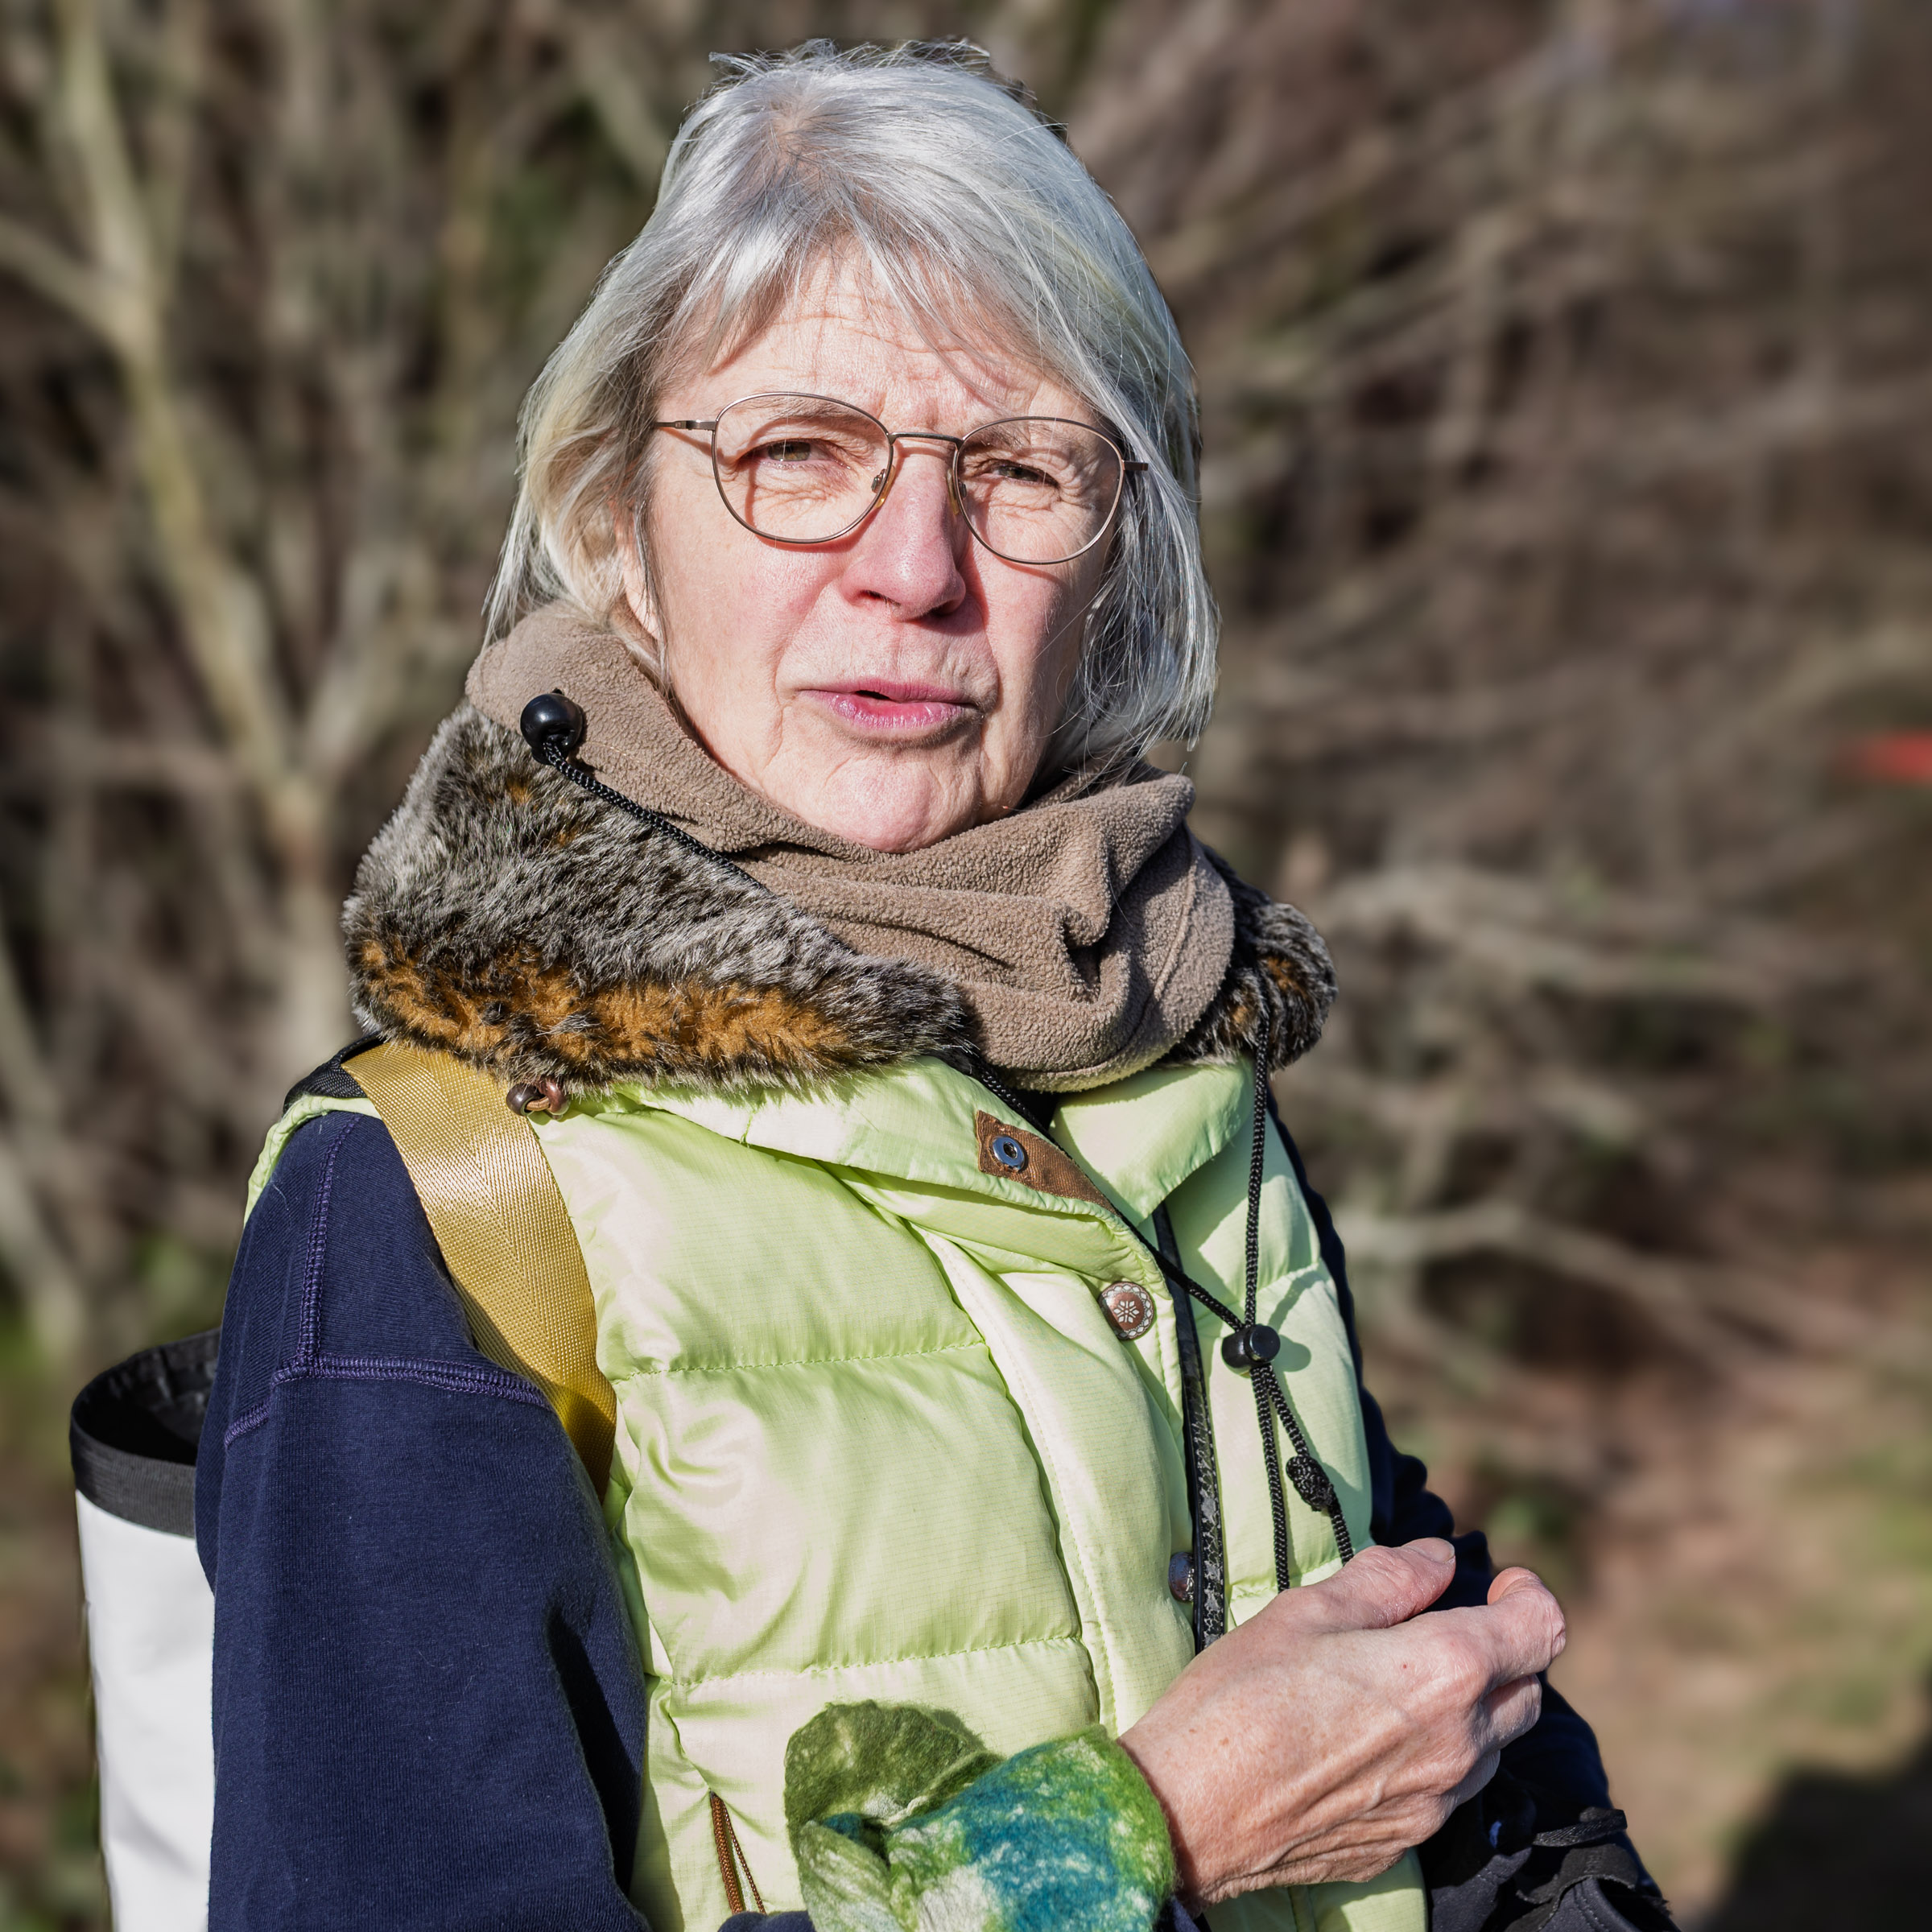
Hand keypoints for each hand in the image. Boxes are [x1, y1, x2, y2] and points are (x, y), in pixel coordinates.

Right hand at [1117, 1540, 1564, 1905]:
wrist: (1192, 1811)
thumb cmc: (1241, 1696)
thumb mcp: (1308, 1609)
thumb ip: (1388, 1578)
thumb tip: (1436, 1558)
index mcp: (1444, 1671)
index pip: (1542, 1629)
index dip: (1527, 1595)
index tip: (1497, 1583)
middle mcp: (1460, 1743)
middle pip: (1528, 1690)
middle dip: (1501, 1651)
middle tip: (1442, 1625)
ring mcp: (1437, 1802)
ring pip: (1492, 1745)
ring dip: (1471, 1707)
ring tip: (1399, 1682)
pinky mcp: (1407, 1841)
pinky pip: (1446, 1791)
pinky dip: (1432, 1755)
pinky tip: (1368, 1738)